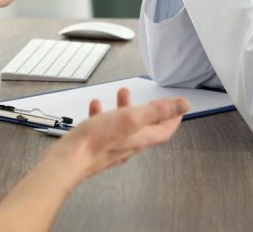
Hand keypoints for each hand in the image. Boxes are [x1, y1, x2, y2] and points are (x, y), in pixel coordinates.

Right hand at [49, 88, 188, 179]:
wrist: (69, 160)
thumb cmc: (99, 139)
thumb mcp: (132, 118)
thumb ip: (157, 111)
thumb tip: (184, 105)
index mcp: (140, 139)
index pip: (164, 130)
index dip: (173, 118)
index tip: (178, 107)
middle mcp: (128, 145)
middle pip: (145, 128)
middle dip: (149, 110)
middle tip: (150, 99)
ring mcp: (111, 147)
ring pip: (123, 126)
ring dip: (125, 108)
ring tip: (122, 93)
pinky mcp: (95, 146)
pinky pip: (103, 128)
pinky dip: (103, 115)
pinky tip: (95, 106)